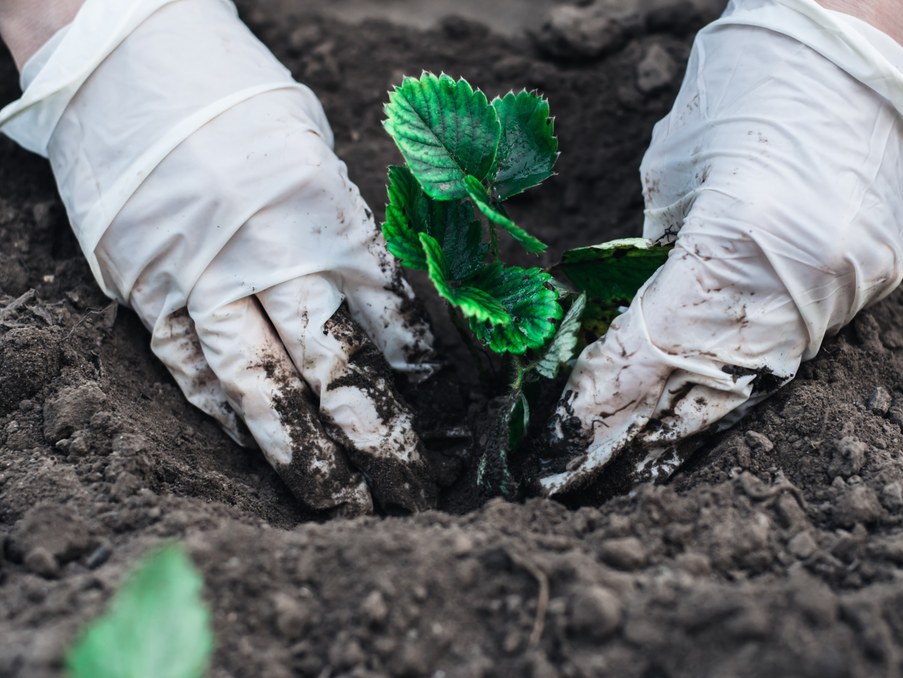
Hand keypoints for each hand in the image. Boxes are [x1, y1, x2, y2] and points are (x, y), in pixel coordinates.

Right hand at [0, 0, 437, 512]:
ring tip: (339, 503)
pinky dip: (223, 413)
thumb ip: (346, 229)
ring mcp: (203, 279)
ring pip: (260, 387)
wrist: (129, 64)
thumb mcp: (317, 153)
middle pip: (336, 365)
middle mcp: (269, 256)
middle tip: (410, 489)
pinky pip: (189, 367)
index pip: (393, 314)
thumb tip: (381, 302)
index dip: (427, 375)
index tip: (452, 419)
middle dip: (378, 437)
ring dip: (304, 454)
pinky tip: (254, 449)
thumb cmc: (239, 102)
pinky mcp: (147, 290)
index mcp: (327, 214)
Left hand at [540, 0, 902, 495]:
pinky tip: (708, 406)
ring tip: (643, 455)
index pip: (662, 337)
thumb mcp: (671, 176)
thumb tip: (632, 320)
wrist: (844, 50)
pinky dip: (747, 377)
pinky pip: (798, 345)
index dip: (612, 383)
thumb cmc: (738, 93)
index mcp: (740, 236)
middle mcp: (801, 274)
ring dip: (696, 416)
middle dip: (645, 424)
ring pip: (760, 375)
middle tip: (590, 461)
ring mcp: (845, 282)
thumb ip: (655, 258)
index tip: (571, 417)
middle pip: (712, 375)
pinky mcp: (871, 278)